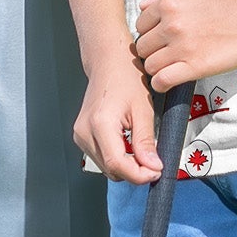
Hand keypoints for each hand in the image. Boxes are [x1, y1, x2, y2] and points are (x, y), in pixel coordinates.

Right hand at [74, 51, 162, 183]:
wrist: (108, 61)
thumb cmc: (125, 77)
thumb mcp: (143, 109)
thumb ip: (146, 142)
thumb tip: (152, 167)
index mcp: (100, 124)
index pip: (118, 165)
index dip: (140, 175)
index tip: (156, 171)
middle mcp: (85, 131)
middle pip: (112, 170)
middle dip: (135, 171)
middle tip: (153, 160)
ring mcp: (80, 134)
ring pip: (107, 167)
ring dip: (126, 165)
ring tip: (140, 147)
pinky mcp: (81, 136)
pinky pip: (102, 158)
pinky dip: (117, 158)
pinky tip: (127, 143)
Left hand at [131, 0, 236, 94]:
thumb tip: (144, 6)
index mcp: (168, 3)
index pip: (140, 25)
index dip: (149, 32)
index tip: (159, 38)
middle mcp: (170, 25)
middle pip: (143, 46)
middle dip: (151, 50)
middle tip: (165, 53)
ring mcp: (182, 47)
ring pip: (150, 65)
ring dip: (156, 67)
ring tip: (169, 66)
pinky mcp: (195, 67)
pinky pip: (163, 80)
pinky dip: (161, 83)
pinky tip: (168, 81)